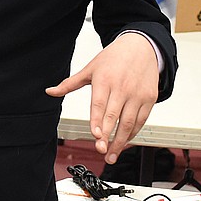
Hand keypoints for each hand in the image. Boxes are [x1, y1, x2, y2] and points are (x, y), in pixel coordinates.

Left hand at [45, 32, 159, 164]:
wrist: (141, 47)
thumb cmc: (114, 58)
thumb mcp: (90, 68)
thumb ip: (69, 84)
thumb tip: (50, 91)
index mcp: (105, 80)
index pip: (99, 104)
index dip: (97, 121)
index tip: (94, 135)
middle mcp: (122, 88)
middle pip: (114, 116)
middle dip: (107, 135)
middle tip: (101, 150)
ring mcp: (138, 94)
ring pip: (130, 122)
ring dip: (121, 141)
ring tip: (111, 153)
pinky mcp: (150, 98)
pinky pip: (142, 120)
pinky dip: (133, 133)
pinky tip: (124, 142)